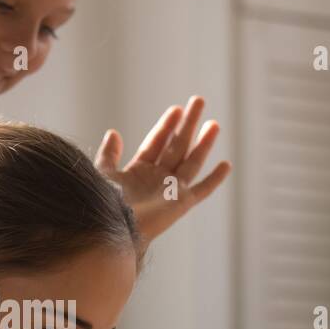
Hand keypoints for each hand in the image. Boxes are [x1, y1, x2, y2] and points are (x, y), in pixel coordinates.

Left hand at [95, 95, 231, 243]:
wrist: (116, 228)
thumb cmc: (107, 205)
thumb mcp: (104, 174)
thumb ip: (109, 154)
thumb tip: (113, 132)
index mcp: (139, 171)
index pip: (156, 142)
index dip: (166, 126)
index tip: (176, 109)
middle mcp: (158, 179)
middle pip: (177, 146)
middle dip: (187, 124)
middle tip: (198, 101)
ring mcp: (171, 190)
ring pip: (192, 161)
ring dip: (203, 142)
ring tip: (214, 123)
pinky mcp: (182, 203)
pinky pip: (203, 189)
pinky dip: (215, 179)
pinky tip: (226, 165)